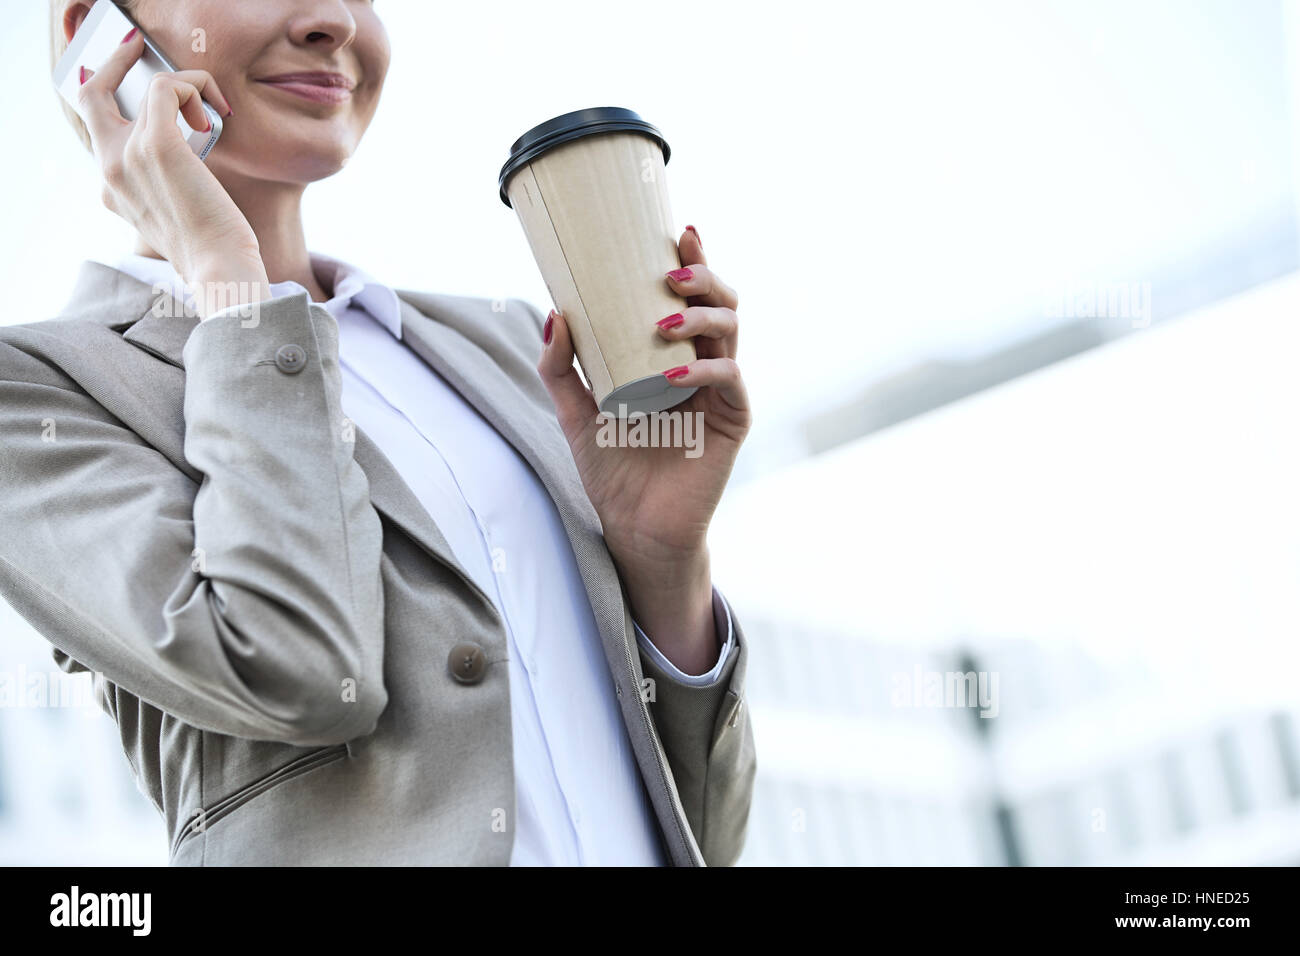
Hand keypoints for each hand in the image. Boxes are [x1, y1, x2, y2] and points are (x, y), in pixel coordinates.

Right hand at [78, 30, 267, 314]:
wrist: (219, 270)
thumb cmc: (212, 249)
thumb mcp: (178, 214)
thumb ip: (168, 182)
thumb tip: (191, 145)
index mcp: (112, 188)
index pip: (95, 126)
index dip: (109, 92)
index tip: (138, 79)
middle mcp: (110, 169)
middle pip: (90, 93)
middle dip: (116, 62)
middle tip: (143, 50)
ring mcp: (129, 155)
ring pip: (149, 87)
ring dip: (188, 86)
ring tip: (214, 112)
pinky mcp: (158, 145)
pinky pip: (168, 86)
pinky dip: (195, 86)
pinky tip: (216, 112)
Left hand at [536, 226, 749, 668]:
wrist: (634, 526)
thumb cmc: (612, 468)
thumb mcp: (574, 412)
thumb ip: (560, 367)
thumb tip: (552, 312)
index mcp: (673, 354)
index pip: (690, 297)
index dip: (693, 259)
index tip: (678, 229)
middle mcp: (703, 364)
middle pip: (721, 302)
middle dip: (703, 276)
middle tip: (670, 271)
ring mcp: (721, 391)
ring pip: (731, 331)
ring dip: (701, 316)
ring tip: (665, 319)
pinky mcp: (732, 421)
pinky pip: (730, 380)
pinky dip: (705, 368)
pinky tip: (673, 372)